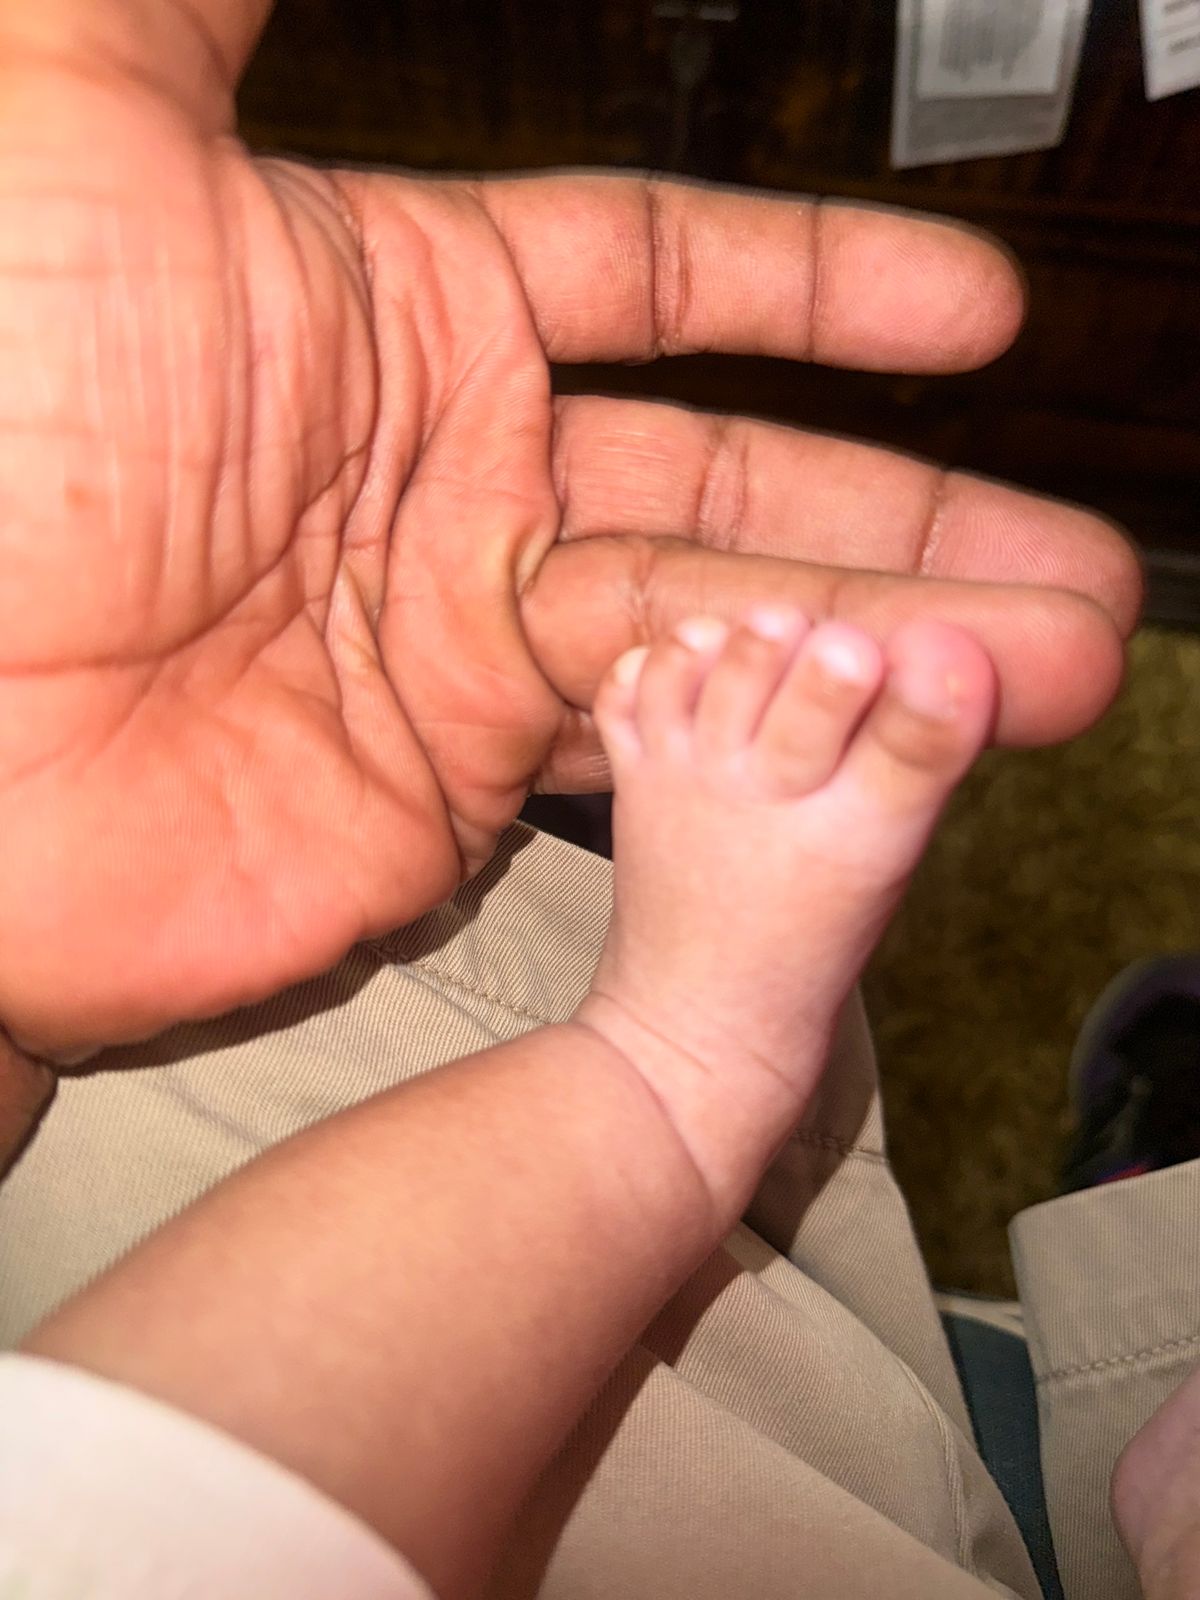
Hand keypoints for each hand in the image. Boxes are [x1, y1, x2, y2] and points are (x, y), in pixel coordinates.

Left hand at [0, 2, 1138, 1053]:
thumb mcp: (81, 125)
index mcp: (405, 323)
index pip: (665, 283)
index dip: (823, 288)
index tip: (968, 310)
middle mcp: (454, 493)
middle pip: (746, 487)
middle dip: (918, 518)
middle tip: (1074, 565)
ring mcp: (461, 659)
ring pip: (731, 639)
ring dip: (898, 649)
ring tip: (1057, 662)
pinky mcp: (453, 801)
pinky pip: (662, 765)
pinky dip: (784, 753)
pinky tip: (903, 742)